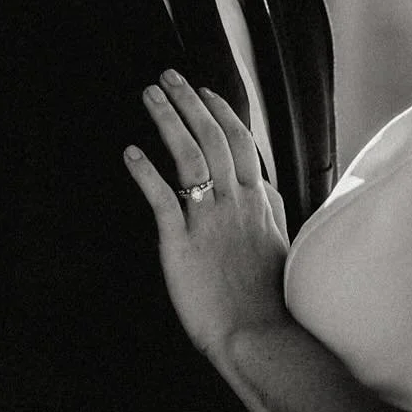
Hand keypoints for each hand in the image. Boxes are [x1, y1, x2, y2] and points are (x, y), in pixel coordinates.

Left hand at [124, 72, 288, 357]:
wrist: (258, 334)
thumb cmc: (267, 297)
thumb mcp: (280, 243)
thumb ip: (271, 210)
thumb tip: (266, 187)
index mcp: (258, 201)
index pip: (240, 142)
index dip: (221, 113)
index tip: (204, 92)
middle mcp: (236, 202)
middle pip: (213, 137)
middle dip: (189, 102)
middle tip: (169, 77)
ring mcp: (209, 220)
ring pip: (189, 156)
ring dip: (168, 121)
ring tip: (150, 96)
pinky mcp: (181, 243)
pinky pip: (162, 198)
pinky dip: (146, 172)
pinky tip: (131, 152)